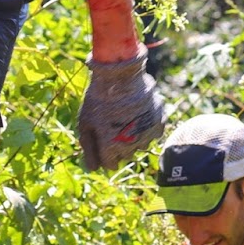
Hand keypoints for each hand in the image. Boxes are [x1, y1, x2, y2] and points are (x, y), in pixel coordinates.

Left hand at [77, 48, 165, 170]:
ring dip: (133, 136)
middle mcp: (130, 147)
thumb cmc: (98, 100)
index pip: (109, 165)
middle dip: (118, 145)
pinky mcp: (158, 123)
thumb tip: (93, 169)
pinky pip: (153, 134)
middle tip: (113, 124)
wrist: (120, 75)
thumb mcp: (85, 124)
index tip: (102, 139)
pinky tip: (138, 114)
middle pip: (125, 156)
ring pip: (140, 145)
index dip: (104, 154)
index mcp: (110, 148)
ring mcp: (146, 135)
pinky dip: (146, 126)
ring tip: (126, 117)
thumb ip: (89, 149)